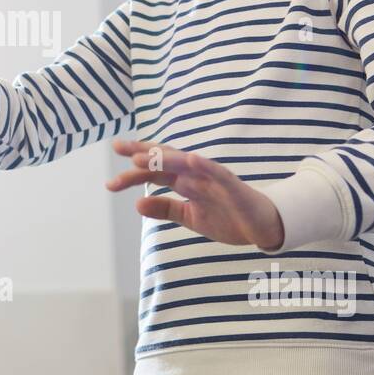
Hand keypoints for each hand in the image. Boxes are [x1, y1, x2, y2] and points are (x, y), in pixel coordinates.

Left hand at [106, 139, 284, 250]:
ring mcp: (214, 178)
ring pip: (187, 163)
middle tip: (118, 147)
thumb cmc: (228, 217)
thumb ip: (165, 209)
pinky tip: (191, 160)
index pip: (156, 170)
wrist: (263, 227)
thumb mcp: (190, 217)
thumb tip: (137, 204)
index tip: (111, 178)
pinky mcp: (233, 186)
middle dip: (143, 153)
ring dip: (166, 158)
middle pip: (166, 159)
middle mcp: (196, 175)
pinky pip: (218, 173)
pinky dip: (205, 166)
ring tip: (143, 156)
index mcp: (185, 182)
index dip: (134, 169)